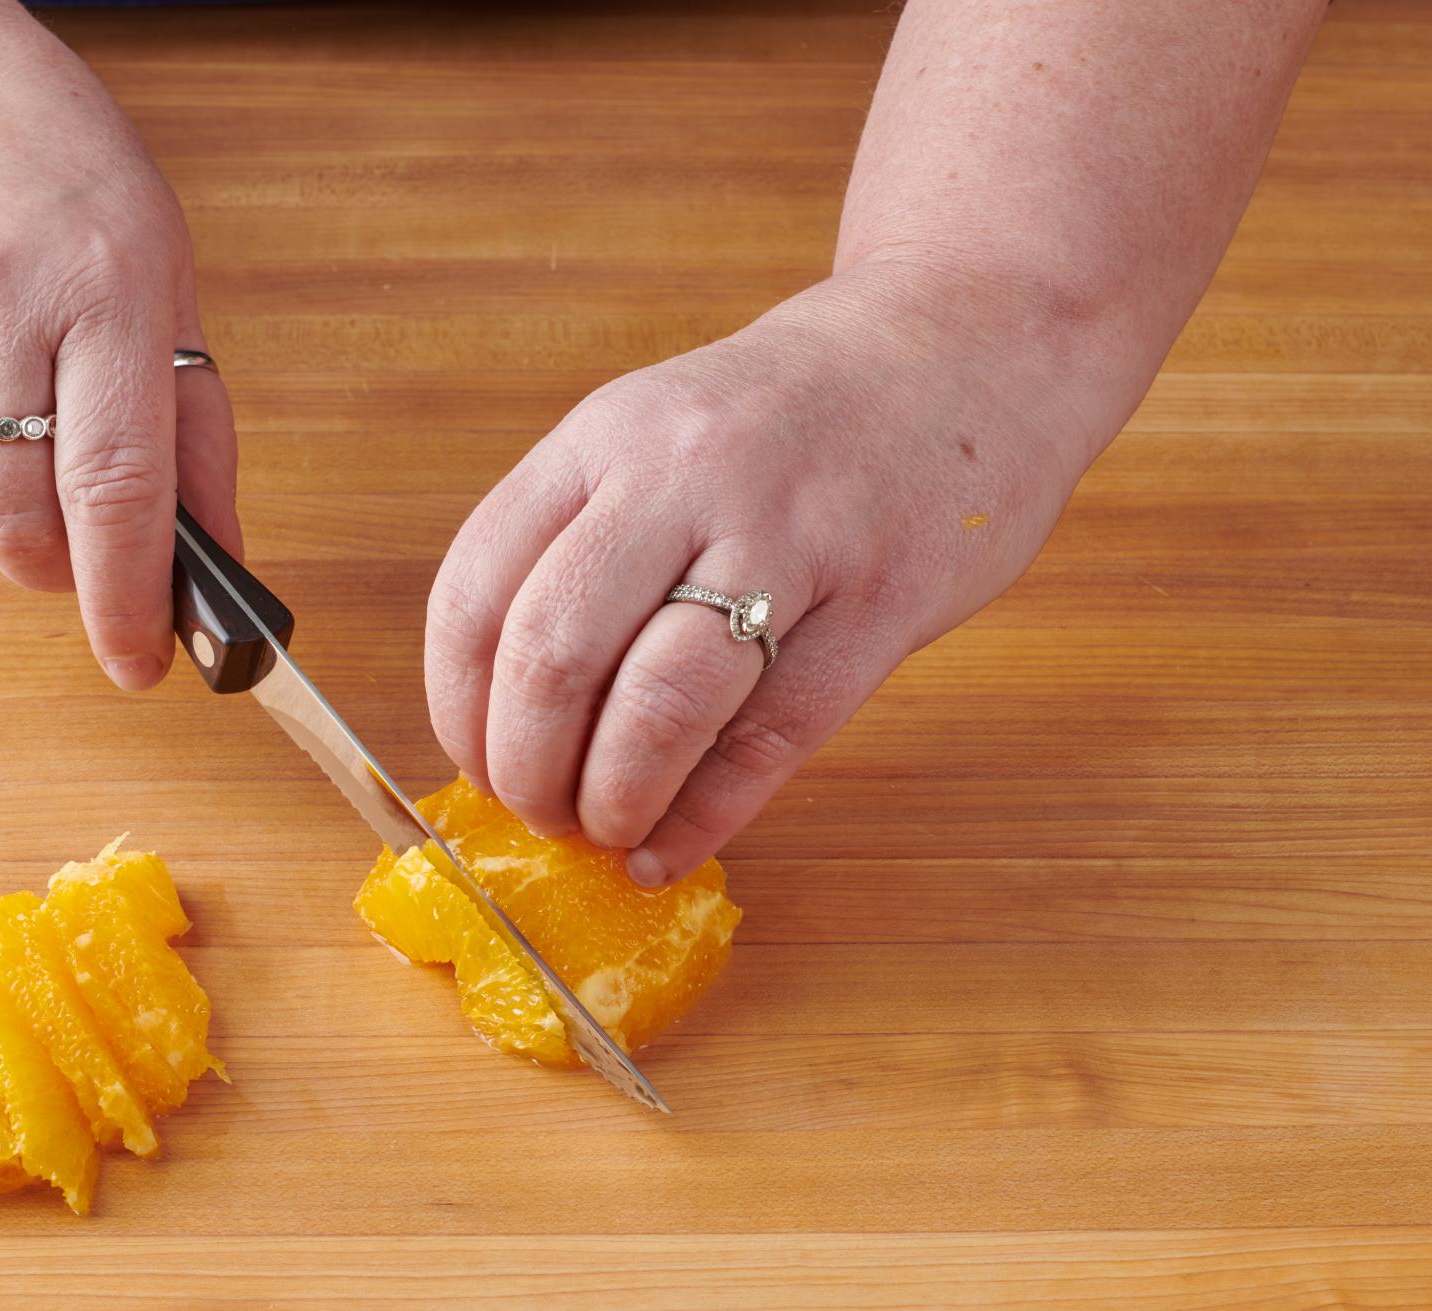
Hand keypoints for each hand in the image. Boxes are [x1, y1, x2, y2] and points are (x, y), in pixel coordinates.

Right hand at [0, 4, 237, 689]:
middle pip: (18, 518)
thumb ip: (194, 427)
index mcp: (105, 292)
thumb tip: (216, 560)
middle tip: (80, 559)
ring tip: (15, 431)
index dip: (128, 597)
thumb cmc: (57, 177)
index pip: (118, 486)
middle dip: (57, 571)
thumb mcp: (164, 277)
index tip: (141, 664)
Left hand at [426, 264, 1100, 883]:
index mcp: (608, 435)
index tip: (476, 763)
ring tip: (608, 829)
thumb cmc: (796, 415)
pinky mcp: (880, 602)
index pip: (478, 591)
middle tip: (540, 812)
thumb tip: (507, 714)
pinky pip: (769, 739)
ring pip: (659, 707)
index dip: (459, 709)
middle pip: (554, 655)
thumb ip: (588, 545)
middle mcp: (685, 475)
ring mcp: (789, 536)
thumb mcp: (662, 433)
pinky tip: (671, 847)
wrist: (972, 341)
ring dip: (611, 800)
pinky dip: (703, 817)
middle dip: (526, 769)